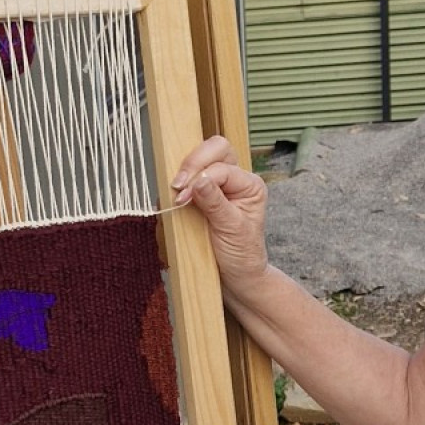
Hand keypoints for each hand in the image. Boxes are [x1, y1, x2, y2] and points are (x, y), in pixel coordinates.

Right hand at [172, 136, 269, 293]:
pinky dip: (182, 179)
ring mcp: (219, 184)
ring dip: (187, 168)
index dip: (201, 178)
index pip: (222, 168)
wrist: (237, 276)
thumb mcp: (231, 229)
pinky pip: (192, 173)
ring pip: (204, 155)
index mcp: (250, 185)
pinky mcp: (203, 192)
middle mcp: (236, 179)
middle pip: (217, 148)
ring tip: (175, 189)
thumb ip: (216, 203)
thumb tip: (200, 180)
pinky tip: (174, 193)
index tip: (183, 197)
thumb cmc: (241, 254)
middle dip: (194, 162)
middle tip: (178, 185)